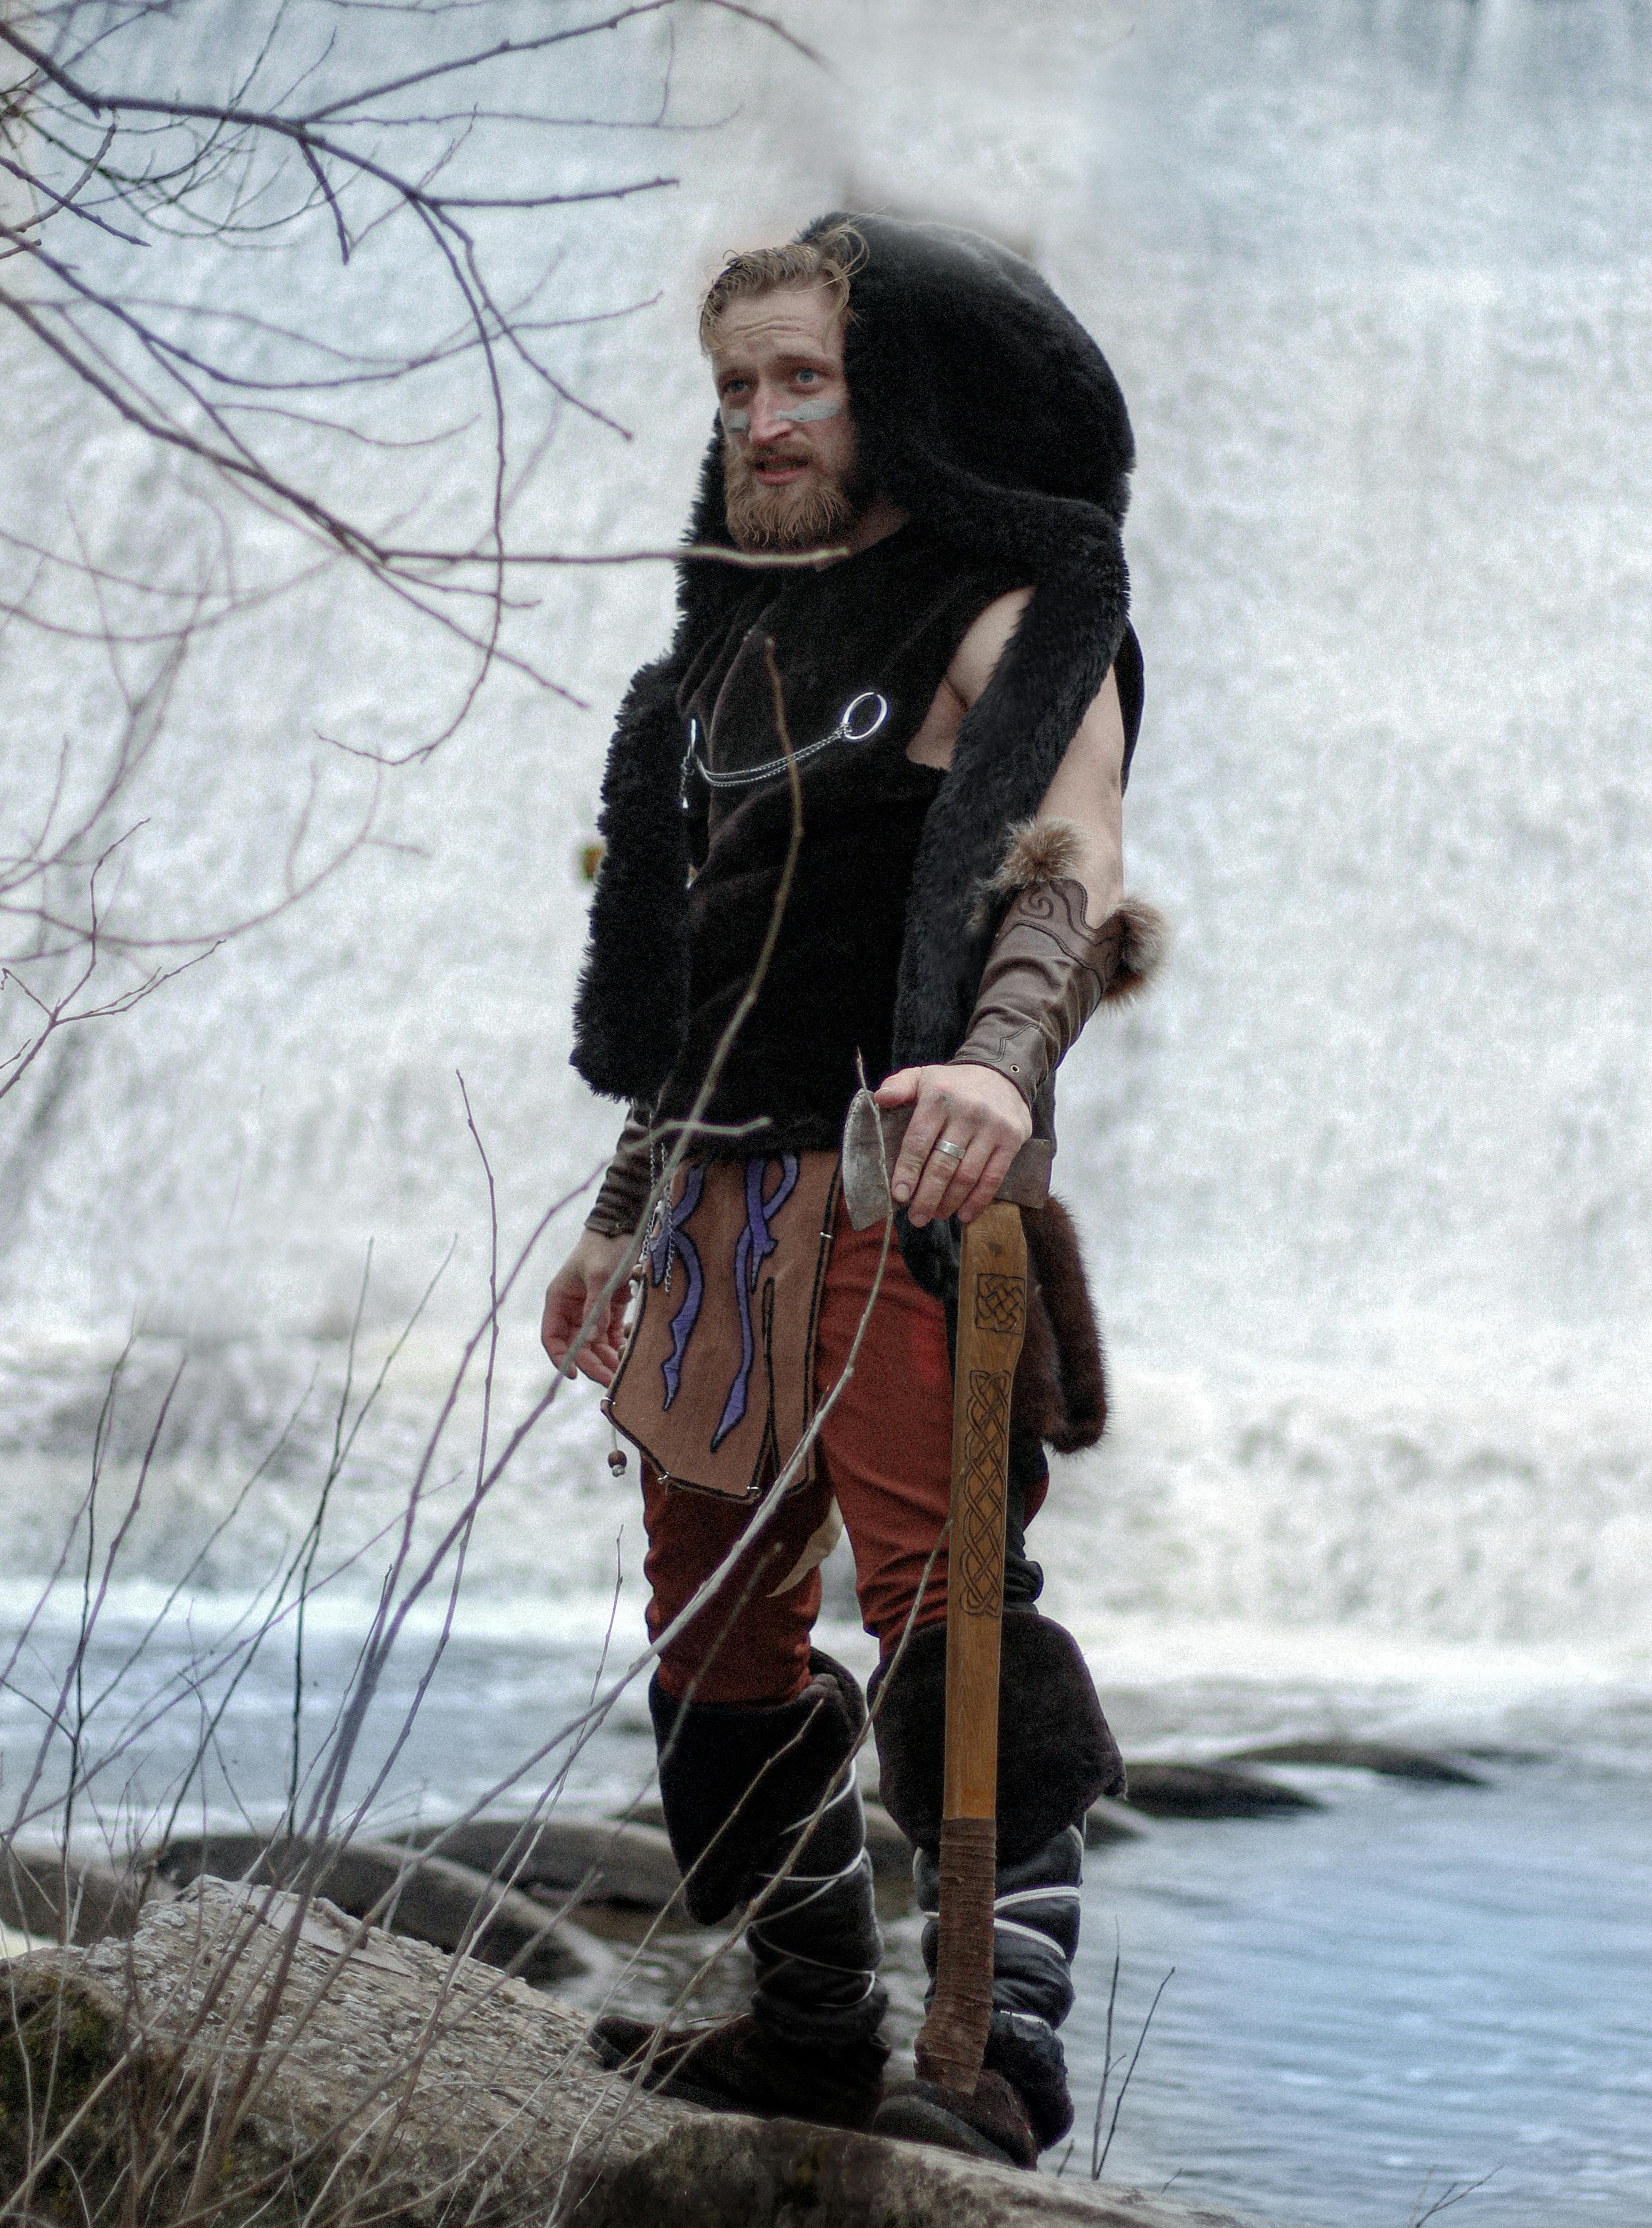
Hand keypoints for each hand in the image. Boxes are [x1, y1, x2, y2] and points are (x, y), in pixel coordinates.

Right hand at [541, 1228, 637, 1387]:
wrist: (624, 1228)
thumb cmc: (605, 1247)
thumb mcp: (599, 1274)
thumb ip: (597, 1306)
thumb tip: (594, 1338)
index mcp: (559, 1301)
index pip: (552, 1337)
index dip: (561, 1358)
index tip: (574, 1374)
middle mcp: (572, 1310)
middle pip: (577, 1347)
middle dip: (591, 1365)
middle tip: (610, 1381)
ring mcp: (591, 1311)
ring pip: (595, 1346)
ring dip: (606, 1361)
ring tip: (622, 1375)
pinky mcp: (611, 1310)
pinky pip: (611, 1337)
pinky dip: (618, 1349)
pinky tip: (628, 1359)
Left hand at [873, 1062, 1031, 1228]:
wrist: (1002, 1075)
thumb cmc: (953, 1085)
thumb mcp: (923, 1076)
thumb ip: (898, 1086)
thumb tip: (879, 1098)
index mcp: (939, 1098)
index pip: (919, 1141)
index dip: (908, 1171)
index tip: (899, 1195)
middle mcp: (967, 1112)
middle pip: (943, 1164)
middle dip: (927, 1196)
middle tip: (916, 1218)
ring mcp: (992, 1127)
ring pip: (967, 1175)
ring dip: (949, 1202)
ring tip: (936, 1215)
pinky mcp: (1012, 1139)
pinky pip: (994, 1177)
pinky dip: (978, 1200)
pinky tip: (964, 1214)